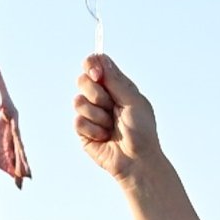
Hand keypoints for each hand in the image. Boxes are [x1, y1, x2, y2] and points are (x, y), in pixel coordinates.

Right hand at [73, 54, 161, 184]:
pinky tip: (104, 137)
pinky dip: (94, 129)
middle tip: (110, 106)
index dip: (92, 66)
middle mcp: (101, 97)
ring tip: (111, 126)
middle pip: (82, 80)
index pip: (95, 65)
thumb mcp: (133, 101)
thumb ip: (116, 81)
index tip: (98, 75)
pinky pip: (78, 121)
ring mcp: (91, 113)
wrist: (137, 161)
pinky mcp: (83, 130)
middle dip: (96, 93)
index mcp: (115, 87)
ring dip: (97, 115)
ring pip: (78, 101)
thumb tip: (100, 58)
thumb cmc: (142, 132)